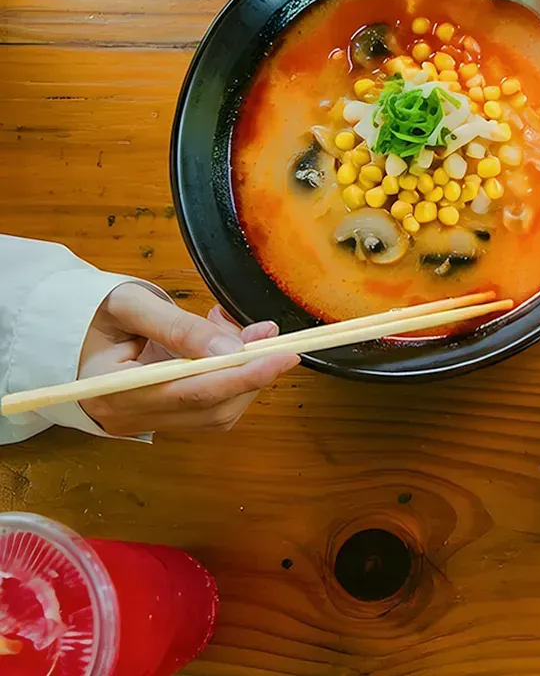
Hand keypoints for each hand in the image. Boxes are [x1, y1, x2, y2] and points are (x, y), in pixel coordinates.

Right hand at [77, 284, 298, 436]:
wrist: (67, 332)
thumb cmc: (92, 314)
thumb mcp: (130, 305)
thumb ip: (180, 327)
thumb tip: (233, 350)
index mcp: (111, 390)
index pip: (190, 393)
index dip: (241, 377)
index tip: (282, 357)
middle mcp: (129, 417)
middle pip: (210, 408)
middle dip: (251, 373)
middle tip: (271, 337)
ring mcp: (146, 423)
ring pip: (217, 412)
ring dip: (245, 375)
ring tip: (244, 334)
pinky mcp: (162, 419)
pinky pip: (210, 407)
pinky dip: (232, 379)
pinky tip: (229, 348)